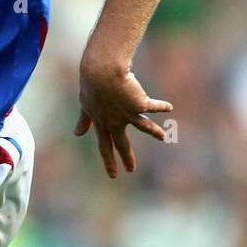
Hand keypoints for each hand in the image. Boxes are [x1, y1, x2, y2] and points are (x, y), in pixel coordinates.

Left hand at [74, 59, 172, 177]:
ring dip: (154, 132)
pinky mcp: (139, 103)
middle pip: (121, 143)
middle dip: (127, 158)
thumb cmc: (91, 83)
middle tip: (131, 170)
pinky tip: (168, 107)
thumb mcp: (85, 104)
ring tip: (163, 137)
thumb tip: (77, 134)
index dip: (108, 161)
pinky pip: (153, 106)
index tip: (113, 175)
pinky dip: (161, 106)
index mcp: (101, 122)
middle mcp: (115, 121)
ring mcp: (128, 114)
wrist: (101, 71)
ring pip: (144, 127)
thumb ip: (84, 120)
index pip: (104, 146)